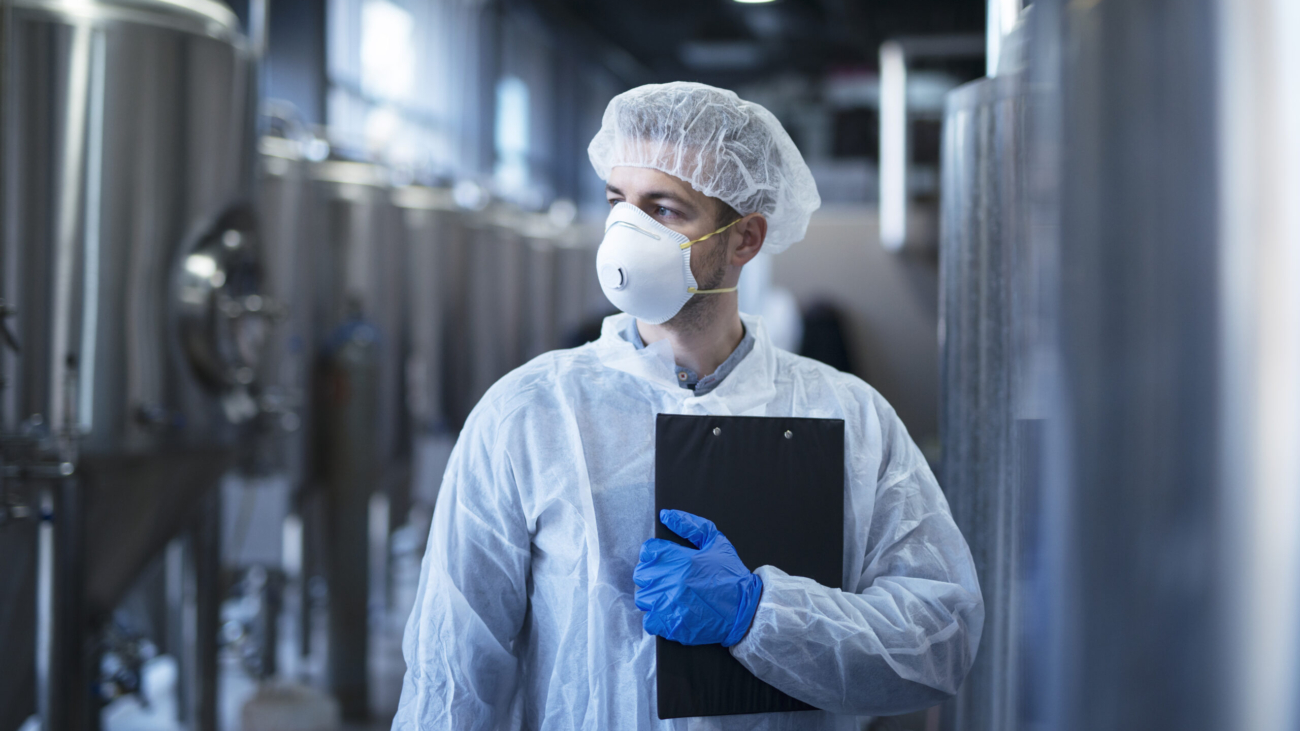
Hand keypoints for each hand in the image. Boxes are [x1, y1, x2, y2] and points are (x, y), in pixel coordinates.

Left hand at [633, 509, 762, 646]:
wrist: (745, 610)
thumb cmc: (731, 575)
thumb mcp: (716, 542)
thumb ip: (690, 525)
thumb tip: (666, 515)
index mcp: (680, 559)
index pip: (648, 551)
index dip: (655, 554)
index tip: (664, 561)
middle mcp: (671, 581)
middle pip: (641, 574)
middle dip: (652, 575)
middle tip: (668, 579)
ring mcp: (669, 605)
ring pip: (642, 597)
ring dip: (653, 597)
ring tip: (670, 597)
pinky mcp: (670, 625)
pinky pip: (648, 621)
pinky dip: (656, 618)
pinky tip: (670, 613)